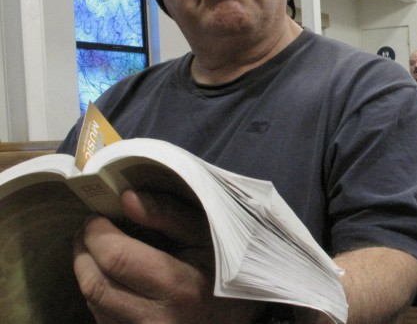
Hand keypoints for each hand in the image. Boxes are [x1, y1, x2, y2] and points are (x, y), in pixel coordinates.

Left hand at [73, 190, 263, 322]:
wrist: (238, 316)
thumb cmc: (225, 268)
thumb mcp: (207, 235)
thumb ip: (168, 214)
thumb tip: (125, 198)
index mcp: (178, 287)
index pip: (116, 257)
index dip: (97, 233)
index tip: (98, 217)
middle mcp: (155, 320)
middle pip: (95, 284)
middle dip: (84, 251)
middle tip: (90, 231)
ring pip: (93, 303)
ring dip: (89, 272)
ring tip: (101, 251)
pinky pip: (102, 319)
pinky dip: (100, 294)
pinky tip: (114, 278)